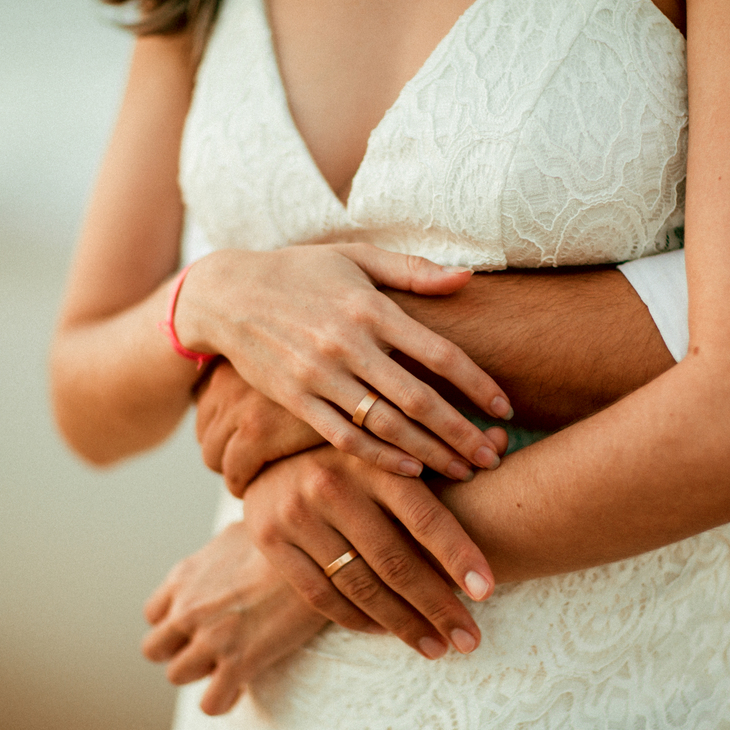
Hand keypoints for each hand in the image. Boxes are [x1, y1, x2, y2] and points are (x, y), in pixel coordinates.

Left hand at [141, 522, 364, 714]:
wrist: (318, 555)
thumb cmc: (286, 535)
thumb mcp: (240, 530)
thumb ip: (220, 549)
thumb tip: (228, 546)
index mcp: (184, 577)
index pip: (152, 614)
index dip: (174, 622)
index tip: (200, 623)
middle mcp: (188, 609)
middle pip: (155, 649)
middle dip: (180, 650)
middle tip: (212, 647)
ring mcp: (210, 638)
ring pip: (177, 675)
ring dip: (202, 674)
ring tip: (231, 664)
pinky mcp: (238, 663)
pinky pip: (211, 703)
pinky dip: (223, 700)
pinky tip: (243, 686)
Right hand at [178, 243, 512, 479]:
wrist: (225, 295)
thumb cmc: (300, 272)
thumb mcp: (355, 258)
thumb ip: (412, 271)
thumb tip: (468, 279)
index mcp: (370, 307)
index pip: (438, 353)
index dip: (476, 384)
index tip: (504, 409)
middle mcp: (347, 344)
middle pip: (418, 400)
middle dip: (462, 433)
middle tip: (494, 456)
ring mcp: (319, 376)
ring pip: (386, 426)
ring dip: (430, 453)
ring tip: (464, 471)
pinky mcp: (295, 400)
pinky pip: (344, 437)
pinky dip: (380, 458)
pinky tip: (413, 472)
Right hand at [241, 435, 505, 659]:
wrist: (270, 453)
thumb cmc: (355, 456)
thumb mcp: (392, 448)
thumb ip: (444, 452)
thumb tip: (505, 441)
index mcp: (374, 461)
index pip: (425, 517)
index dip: (459, 556)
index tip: (488, 593)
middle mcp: (332, 484)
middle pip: (395, 562)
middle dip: (438, 607)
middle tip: (470, 640)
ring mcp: (296, 514)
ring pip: (360, 586)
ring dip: (403, 624)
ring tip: (437, 647)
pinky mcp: (270, 541)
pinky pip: (321, 596)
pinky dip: (358, 619)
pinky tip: (387, 632)